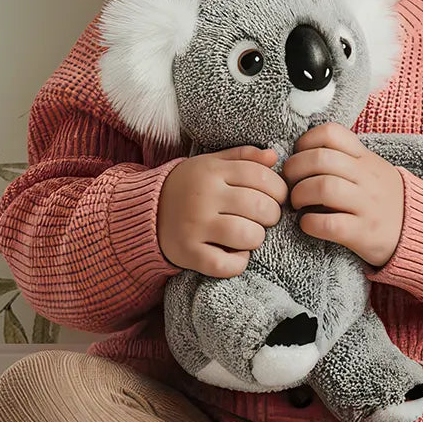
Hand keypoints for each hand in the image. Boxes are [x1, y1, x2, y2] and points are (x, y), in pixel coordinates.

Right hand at [157, 146, 287, 277]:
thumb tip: (274, 157)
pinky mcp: (187, 253)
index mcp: (212, 171)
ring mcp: (194, 226)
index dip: (279, 190)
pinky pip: (226, 265)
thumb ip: (243, 157)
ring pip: (247, 236)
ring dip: (257, 238)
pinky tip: (236, 254)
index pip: (261, 177)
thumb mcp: (211, 164)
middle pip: (259, 207)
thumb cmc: (188, 187)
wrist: (144, 211)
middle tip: (265, 218)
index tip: (277, 198)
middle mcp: (203, 197)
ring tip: (249, 235)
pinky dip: (239, 262)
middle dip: (272, 215)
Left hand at [282, 122, 404, 268]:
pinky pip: (329, 223)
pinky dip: (310, 223)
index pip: (331, 133)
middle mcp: (366, 177)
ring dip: (299, 195)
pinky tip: (308, 224)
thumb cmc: (384, 199)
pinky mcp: (363, 232)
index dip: (306, 142)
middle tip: (289, 183)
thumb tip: (302, 151)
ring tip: (298, 203)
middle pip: (320, 159)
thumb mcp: (371, 169)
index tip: (299, 156)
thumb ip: (345, 158)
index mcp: (365, 158)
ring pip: (323, 188)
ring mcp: (366, 205)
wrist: (420, 231)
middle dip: (294, 170)